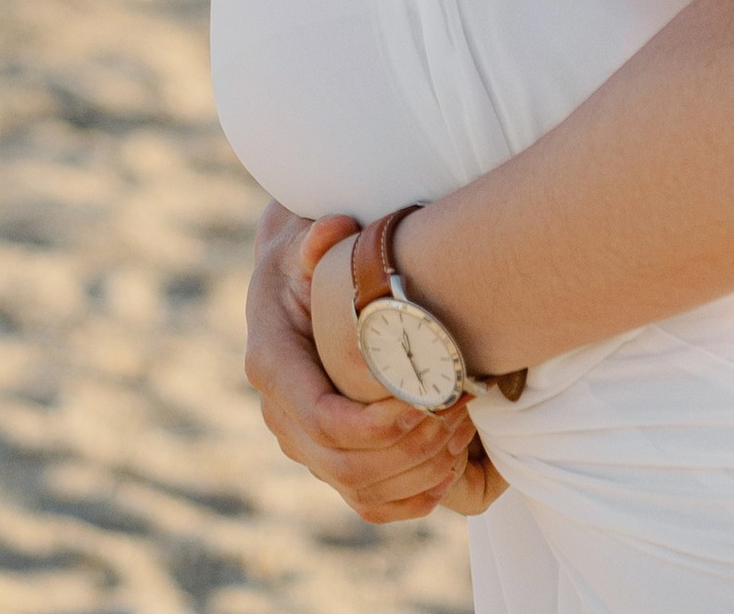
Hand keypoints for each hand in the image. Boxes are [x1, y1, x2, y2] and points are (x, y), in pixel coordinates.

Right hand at [308, 226, 504, 516]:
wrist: (292, 286)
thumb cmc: (308, 259)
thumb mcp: (304, 239)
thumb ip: (317, 238)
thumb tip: (333, 231)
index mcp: (272, 364)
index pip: (321, 419)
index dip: (377, 423)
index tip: (427, 396)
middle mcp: (281, 415)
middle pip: (345, 465)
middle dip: (409, 447)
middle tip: (459, 410)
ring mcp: (303, 444)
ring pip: (360, 491)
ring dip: (418, 472)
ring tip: (462, 432)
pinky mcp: (328, 460)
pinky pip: (368, 503)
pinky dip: (411, 499)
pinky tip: (448, 472)